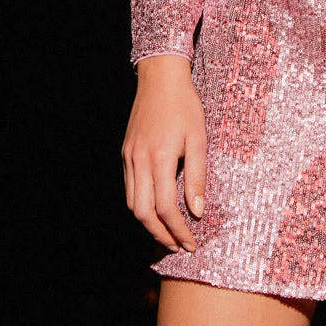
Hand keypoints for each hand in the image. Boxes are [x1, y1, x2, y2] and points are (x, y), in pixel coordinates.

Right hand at [121, 55, 206, 253]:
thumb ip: (198, 177)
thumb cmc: (185, 106)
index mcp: (160, 158)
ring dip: (148, 224)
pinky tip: (155, 210)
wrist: (160, 79)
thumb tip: (197, 211)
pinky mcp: (126, 153)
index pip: (165, 207)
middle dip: (160, 235)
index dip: (177, 230)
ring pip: (132, 204)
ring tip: (167, 234)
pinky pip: (130, 188)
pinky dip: (141, 206)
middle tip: (177, 247)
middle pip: (143, 213)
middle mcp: (139, 161)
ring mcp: (129, 157)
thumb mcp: (199, 139)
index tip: (190, 243)